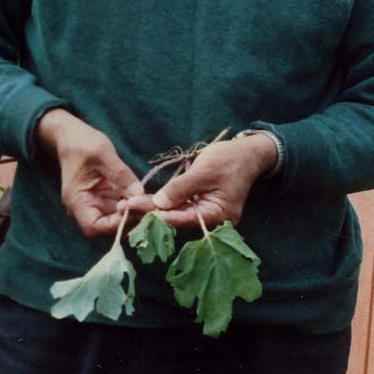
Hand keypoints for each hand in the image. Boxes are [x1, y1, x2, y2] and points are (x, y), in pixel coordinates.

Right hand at [36, 109, 143, 237]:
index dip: (114, 224)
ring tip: (149, 201)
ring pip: (117, 219)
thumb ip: (120, 175)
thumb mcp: (102, 154)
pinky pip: (121, 207)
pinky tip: (146, 197)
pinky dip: (133, 204)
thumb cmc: (82, 143)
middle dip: (128, 219)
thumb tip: (139, 194)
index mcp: (77, 201)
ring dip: (134, 212)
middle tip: (148, 206)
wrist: (72, 137)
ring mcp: (96, 204)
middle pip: (108, 227)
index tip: (130, 208)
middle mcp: (85, 208)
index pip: (93, 227)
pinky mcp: (106, 198)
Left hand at [120, 135, 276, 229]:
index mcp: (219, 216)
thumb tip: (159, 203)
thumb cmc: (230, 160)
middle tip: (126, 206)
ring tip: (129, 204)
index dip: (158, 214)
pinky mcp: (201, 205)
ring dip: (154, 208)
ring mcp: (207, 213)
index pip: (184, 219)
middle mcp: (214, 220)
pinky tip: (144, 200)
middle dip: (152, 212)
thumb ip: (181, 188)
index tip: (135, 207)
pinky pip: (180, 206)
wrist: (248, 153)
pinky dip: (164, 202)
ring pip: (177, 213)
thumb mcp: (204, 171)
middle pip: (178, 218)